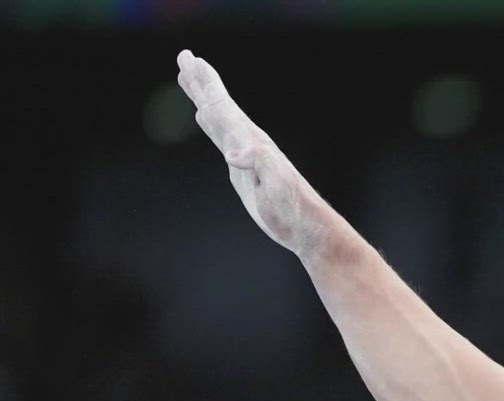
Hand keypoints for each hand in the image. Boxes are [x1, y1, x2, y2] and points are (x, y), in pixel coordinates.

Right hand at [175, 50, 333, 259]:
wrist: (305, 225)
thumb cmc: (293, 205)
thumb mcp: (277, 183)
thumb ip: (258, 162)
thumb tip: (231, 154)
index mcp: (251, 140)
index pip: (223, 104)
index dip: (205, 82)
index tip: (189, 58)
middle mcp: (247, 141)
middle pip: (218, 104)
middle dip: (200, 81)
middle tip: (184, 56)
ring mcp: (244, 153)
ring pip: (218, 117)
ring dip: (202, 97)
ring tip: (187, 79)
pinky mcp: (242, 168)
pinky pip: (220, 137)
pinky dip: (210, 123)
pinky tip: (203, 116)